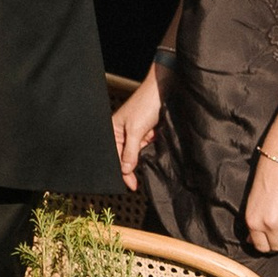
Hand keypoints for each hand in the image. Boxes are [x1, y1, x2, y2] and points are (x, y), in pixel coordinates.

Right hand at [110, 73, 160, 188]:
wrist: (164, 91)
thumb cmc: (145, 104)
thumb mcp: (135, 130)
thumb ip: (130, 152)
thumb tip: (125, 169)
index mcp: (113, 130)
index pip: (114, 157)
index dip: (122, 172)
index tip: (131, 185)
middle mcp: (123, 133)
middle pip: (125, 157)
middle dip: (132, 165)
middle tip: (138, 179)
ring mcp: (136, 133)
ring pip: (137, 153)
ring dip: (143, 156)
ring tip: (148, 152)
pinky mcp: (148, 133)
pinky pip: (148, 148)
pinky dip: (151, 149)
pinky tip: (154, 147)